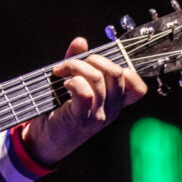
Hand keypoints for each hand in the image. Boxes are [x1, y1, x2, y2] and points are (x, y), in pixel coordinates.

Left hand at [21, 37, 146, 165]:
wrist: (43, 140)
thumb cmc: (59, 109)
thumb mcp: (71, 82)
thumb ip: (77, 61)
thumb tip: (81, 41)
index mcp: (114, 103)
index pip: (137, 87)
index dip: (125, 69)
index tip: (100, 64)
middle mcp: (111, 110)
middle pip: (117, 73)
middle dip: (94, 59)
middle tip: (73, 64)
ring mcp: (98, 115)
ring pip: (98, 78)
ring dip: (76, 66)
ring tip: (61, 71)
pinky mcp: (81, 118)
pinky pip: (85, 92)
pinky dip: (73, 81)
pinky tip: (64, 84)